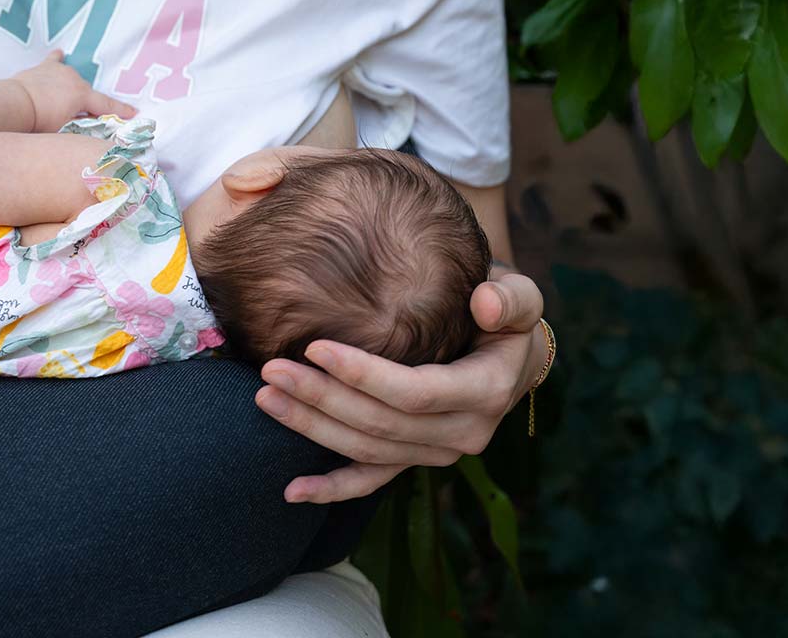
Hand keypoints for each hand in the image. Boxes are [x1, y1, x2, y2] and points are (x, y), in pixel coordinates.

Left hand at [12, 50, 135, 131]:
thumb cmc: (39, 121)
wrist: (13, 104)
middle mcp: (75, 79)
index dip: (121, 110)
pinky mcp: (44, 67)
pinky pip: (54, 61)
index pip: (107, 105)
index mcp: (82, 95)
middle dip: (87, 104)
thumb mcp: (65, 128)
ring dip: (72, 89)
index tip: (134, 112)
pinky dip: (57, 60)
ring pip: (73, 80)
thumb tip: (95, 123)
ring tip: (63, 100)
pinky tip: (60, 54)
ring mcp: (60, 71)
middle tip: (82, 116)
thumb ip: (83, 124)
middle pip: (88, 92)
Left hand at [255, 272, 545, 502]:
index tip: (316, 347)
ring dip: (313, 429)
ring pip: (367, 450)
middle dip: (322, 399)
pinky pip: (373, 480)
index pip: (415, 393)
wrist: (512, 353)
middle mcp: (463, 433)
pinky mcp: (418, 459)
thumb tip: (486, 303)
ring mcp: (438, 452)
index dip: (363, 375)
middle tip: (272, 371)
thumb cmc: (506, 313)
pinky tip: (292, 490)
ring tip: (267, 398)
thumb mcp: (520, 296)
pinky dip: (332, 488)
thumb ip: (509, 297)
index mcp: (484, 392)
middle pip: (380, 425)